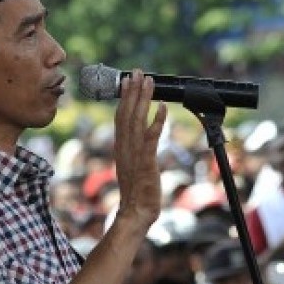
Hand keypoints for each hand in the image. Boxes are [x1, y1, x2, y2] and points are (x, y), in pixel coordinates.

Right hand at [113, 69, 166, 228]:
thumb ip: (135, 149)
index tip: (128, 80)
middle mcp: (124, 147)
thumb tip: (141, 136)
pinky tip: (162, 107)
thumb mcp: (134, 165)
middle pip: (126, 113)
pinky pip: (151, 137)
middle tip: (137, 72)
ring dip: (143, 99)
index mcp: (121, 147)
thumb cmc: (138, 191)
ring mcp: (134, 154)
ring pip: (136, 120)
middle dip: (132, 91)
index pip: (121, 117)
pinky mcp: (145, 162)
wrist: (136, 212)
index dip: (124, 97)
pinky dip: (156, 121)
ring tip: (148, 81)